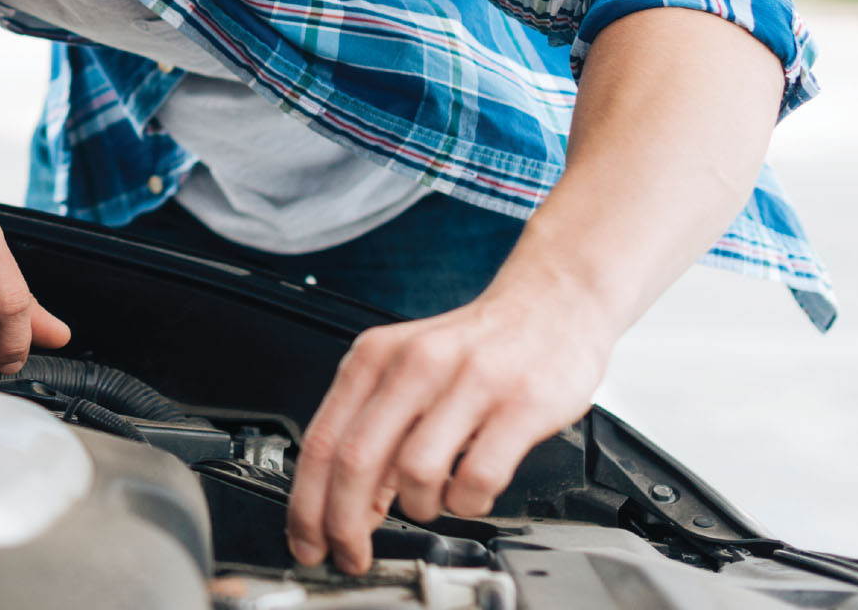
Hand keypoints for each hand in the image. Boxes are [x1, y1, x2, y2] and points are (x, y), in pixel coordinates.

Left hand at [285, 288, 613, 572]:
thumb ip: (374, 425)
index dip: (308, 504)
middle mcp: (416, 364)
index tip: (308, 540)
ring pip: (414, 472)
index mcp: (375, 357)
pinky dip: (468, 501)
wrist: (550, 304)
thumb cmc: (476, 347)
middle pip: (356, 461)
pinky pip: (479, 476)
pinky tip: (471, 492)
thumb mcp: (406, 369)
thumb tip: (345, 499)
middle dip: (345, 522)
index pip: (322, 440)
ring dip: (418, 507)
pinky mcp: (521, 403)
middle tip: (353, 553)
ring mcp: (469, 382)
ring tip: (431, 501)